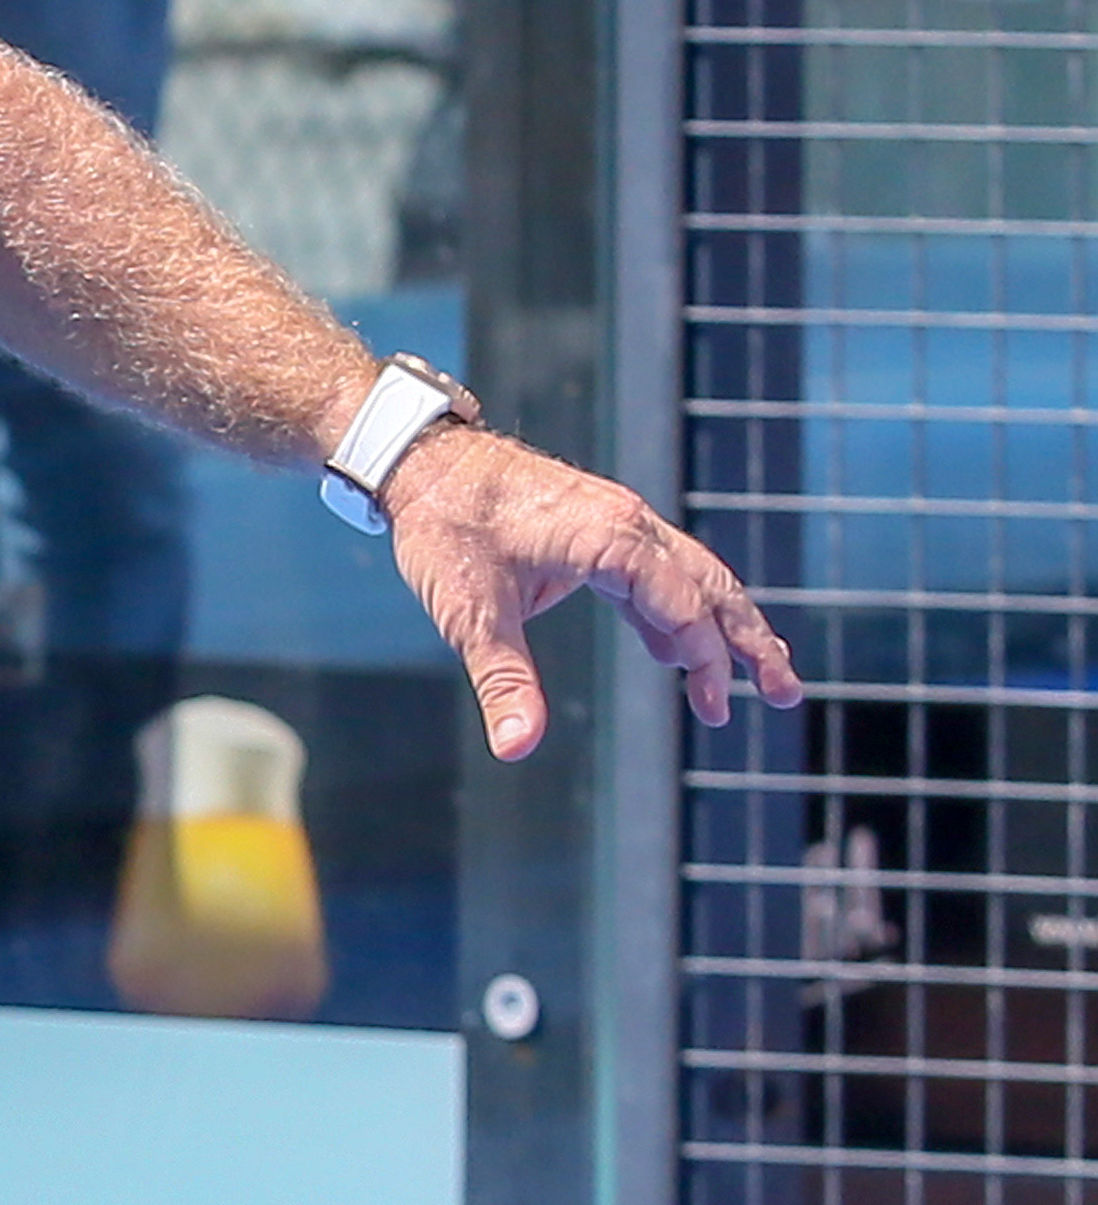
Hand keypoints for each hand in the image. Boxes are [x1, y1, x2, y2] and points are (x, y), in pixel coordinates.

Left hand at [383, 427, 802, 760]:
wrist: (419, 458)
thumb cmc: (444, 527)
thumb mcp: (470, 611)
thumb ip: (503, 679)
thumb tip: (515, 746)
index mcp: (610, 537)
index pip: (684, 606)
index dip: (709, 661)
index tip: (717, 708)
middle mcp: (626, 521)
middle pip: (711, 585)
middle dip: (751, 640)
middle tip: (786, 692)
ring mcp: (615, 517)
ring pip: (692, 573)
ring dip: (726, 623)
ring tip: (759, 675)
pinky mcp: (597, 522)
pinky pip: (656, 567)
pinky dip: (676, 608)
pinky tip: (673, 650)